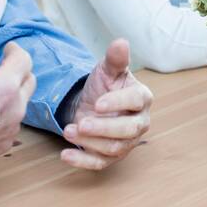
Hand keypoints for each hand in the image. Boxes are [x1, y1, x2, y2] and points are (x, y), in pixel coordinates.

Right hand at [0, 27, 35, 183]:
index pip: (24, 60)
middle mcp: (16, 107)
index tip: (7, 49)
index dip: (16, 51)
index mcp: (5, 85)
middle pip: (29, 81)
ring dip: (12, 94)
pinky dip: (4, 116)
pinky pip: (11, 124)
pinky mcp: (5, 144)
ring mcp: (12, 128)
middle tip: (2, 68)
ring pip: (21, 104)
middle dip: (19, 71)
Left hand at [61, 38, 151, 170]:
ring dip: (90, 142)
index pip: (135, 101)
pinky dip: (82, 161)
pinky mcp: (110, 156)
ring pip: (113, 148)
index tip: (98, 103)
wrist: (92, 105)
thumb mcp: (107, 70)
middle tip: (81, 123)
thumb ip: (114, 59)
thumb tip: (121, 42)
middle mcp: (139, 122)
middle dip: (103, 128)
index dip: (118, 103)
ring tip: (68, 131)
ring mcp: (126, 142)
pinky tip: (65, 155)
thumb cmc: (104, 86)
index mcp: (141, 98)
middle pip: (128, 130)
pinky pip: (99, 164)